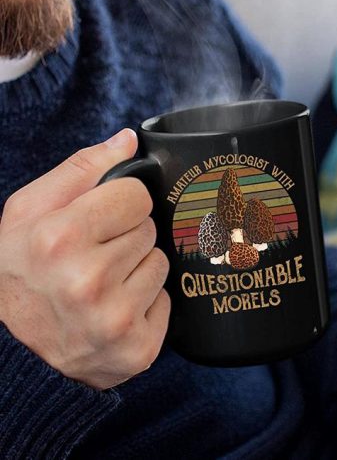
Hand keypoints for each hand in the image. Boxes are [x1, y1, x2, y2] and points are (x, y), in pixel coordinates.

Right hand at [0, 130, 169, 389]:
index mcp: (60, 238)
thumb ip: (81, 168)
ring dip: (138, 269)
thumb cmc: (19, 271)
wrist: (9, 350)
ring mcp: (115, 319)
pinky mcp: (137, 349)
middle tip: (92, 257)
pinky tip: (114, 310)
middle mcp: (88, 280)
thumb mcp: (28, 211)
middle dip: (126, 237)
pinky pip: (167, 301)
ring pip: (161, 263)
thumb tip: (128, 140)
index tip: (97, 221)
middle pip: (149, 229)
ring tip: (101, 285)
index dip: (118, 204)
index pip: (136, 195)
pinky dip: (146, 304)